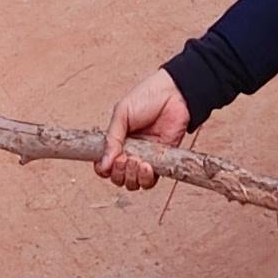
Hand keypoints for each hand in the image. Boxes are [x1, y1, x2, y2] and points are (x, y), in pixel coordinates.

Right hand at [98, 69, 191, 186]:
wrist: (174, 94)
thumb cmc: (147, 97)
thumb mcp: (121, 114)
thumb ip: (112, 139)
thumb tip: (103, 164)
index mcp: (117, 140)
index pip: (104, 165)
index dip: (103, 169)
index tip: (106, 164)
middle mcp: (129, 152)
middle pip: (117, 177)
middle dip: (118, 173)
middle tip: (123, 159)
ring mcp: (145, 158)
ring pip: (132, 183)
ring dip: (131, 176)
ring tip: (136, 160)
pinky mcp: (160, 162)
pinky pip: (151, 181)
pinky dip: (146, 178)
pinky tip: (146, 165)